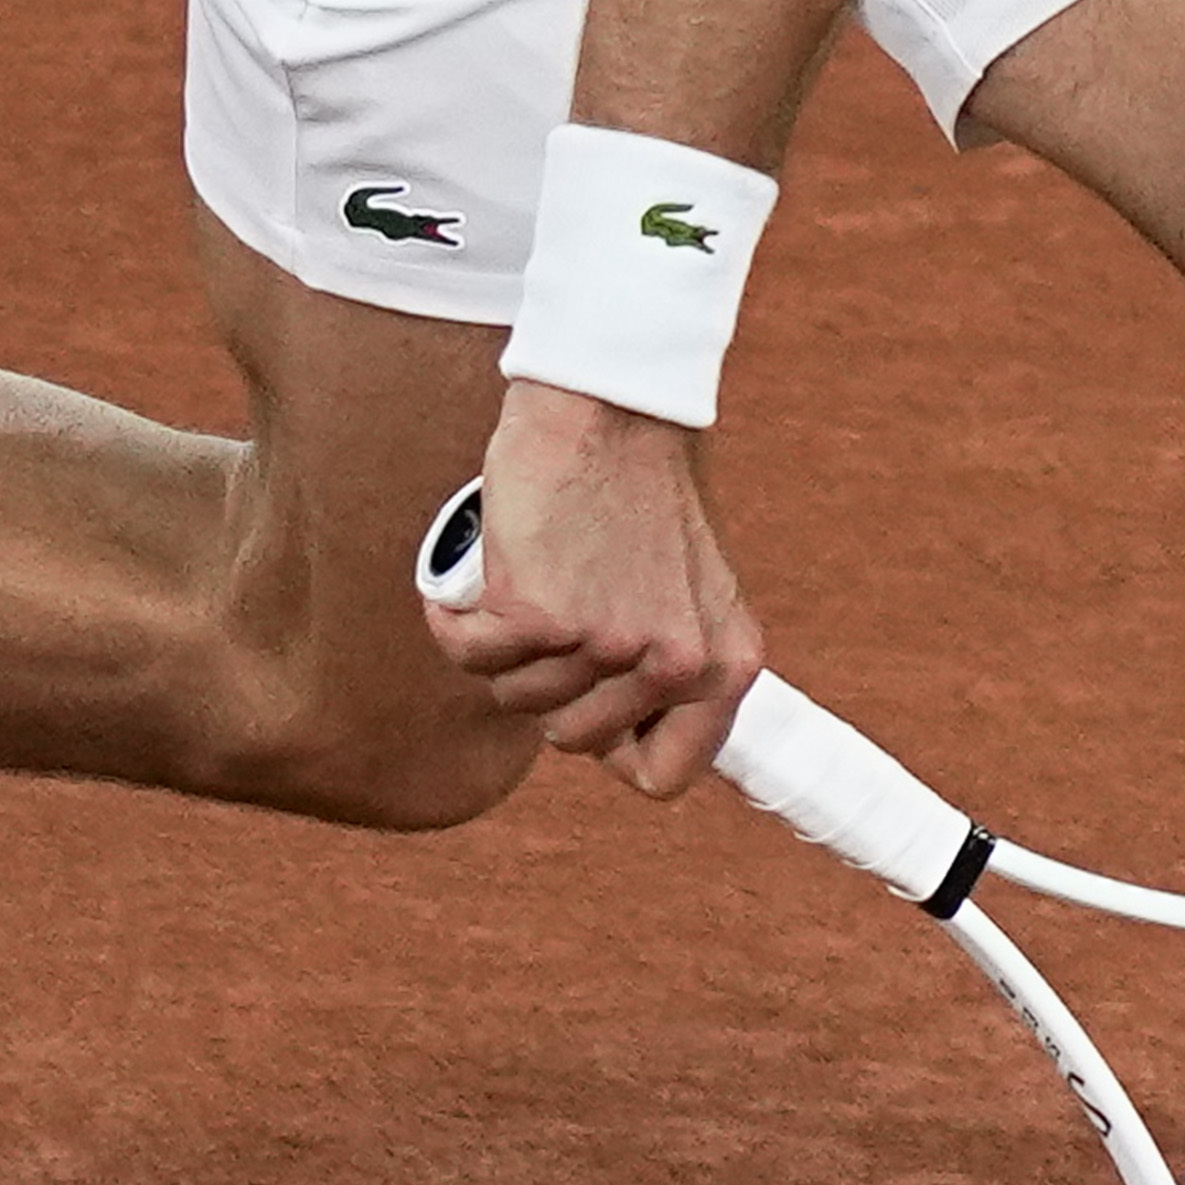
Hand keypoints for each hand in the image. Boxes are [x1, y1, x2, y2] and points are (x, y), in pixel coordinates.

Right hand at [429, 378, 763, 792]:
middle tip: (554, 611)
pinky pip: (472, 654)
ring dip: (501, 650)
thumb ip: (675, 661)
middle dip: (546, 685)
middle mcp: (676, 664)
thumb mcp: (691, 591)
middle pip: (573, 740)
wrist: (610, 408)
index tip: (588, 705)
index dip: (614, 747)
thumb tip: (630, 746)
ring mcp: (609, 644)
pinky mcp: (541, 615)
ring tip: (523, 581)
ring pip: (517, 700)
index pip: (666, 777)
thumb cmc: (638, 493)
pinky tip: (477, 581)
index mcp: (726, 666)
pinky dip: (458, 622)